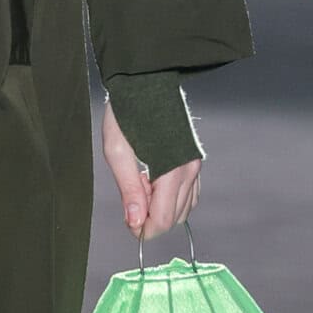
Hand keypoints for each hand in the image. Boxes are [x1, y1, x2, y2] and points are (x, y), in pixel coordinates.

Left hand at [101, 99, 200, 240]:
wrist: (146, 83)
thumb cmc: (128, 113)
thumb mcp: (117, 152)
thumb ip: (129, 190)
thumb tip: (134, 222)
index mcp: (172, 170)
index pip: (163, 219)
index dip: (143, 230)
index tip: (128, 225)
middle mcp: (189, 171)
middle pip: (174, 218)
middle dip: (151, 220)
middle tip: (130, 202)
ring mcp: (195, 166)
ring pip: (184, 210)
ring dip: (161, 210)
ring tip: (140, 190)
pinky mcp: (194, 162)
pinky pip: (189, 195)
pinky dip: (172, 201)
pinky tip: (153, 186)